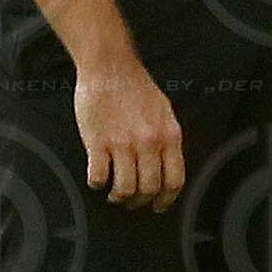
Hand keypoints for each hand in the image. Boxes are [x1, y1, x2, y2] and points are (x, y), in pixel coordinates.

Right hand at [74, 54, 184, 207]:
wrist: (109, 66)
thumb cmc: (135, 85)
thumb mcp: (164, 110)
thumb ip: (167, 138)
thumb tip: (168, 164)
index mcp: (168, 135)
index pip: (174, 181)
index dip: (166, 200)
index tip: (158, 205)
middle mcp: (148, 142)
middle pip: (149, 189)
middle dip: (140, 201)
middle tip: (132, 201)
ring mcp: (123, 143)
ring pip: (125, 189)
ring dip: (119, 197)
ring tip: (114, 193)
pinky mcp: (98, 142)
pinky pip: (98, 177)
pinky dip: (97, 183)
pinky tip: (97, 178)